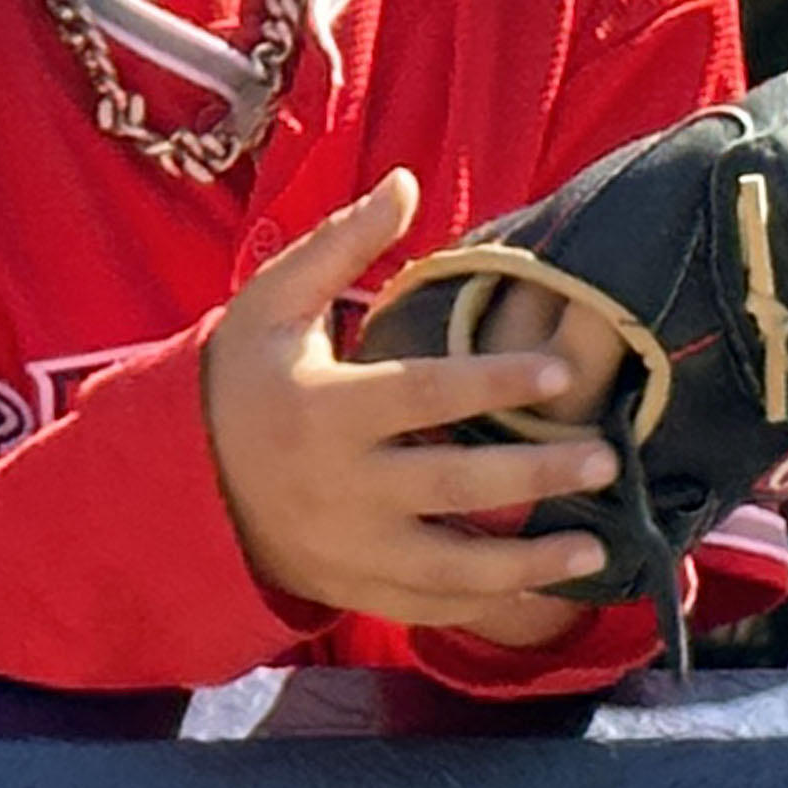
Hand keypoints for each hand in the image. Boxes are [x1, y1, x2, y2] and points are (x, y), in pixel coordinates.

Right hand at [203, 174, 631, 645]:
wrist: (182, 481)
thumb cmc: (246, 377)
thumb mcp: (273, 303)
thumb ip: (341, 244)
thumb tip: (406, 181)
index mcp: (323, 409)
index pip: (422, 395)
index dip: (493, 380)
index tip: (561, 371)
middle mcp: (339, 486)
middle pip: (450, 486)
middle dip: (532, 475)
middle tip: (605, 460)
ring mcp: (347, 546)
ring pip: (448, 567)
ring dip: (526, 563)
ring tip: (595, 548)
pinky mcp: (354, 587)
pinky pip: (429, 607)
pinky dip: (490, 606)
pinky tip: (547, 591)